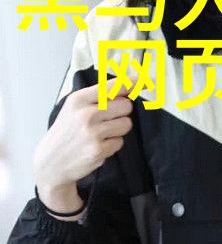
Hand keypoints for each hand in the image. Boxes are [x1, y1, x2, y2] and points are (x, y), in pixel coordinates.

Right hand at [34, 76, 136, 211]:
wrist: (50, 163)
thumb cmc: (67, 131)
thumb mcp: (75, 107)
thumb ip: (99, 96)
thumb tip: (130, 86)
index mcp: (79, 99)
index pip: (114, 86)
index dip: (135, 83)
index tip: (149, 81)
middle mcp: (86, 114)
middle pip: (126, 106)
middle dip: (122, 112)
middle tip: (107, 119)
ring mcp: (92, 133)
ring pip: (126, 124)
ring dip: (118, 129)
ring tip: (100, 134)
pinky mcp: (98, 151)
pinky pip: (120, 142)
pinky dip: (112, 145)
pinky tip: (97, 146)